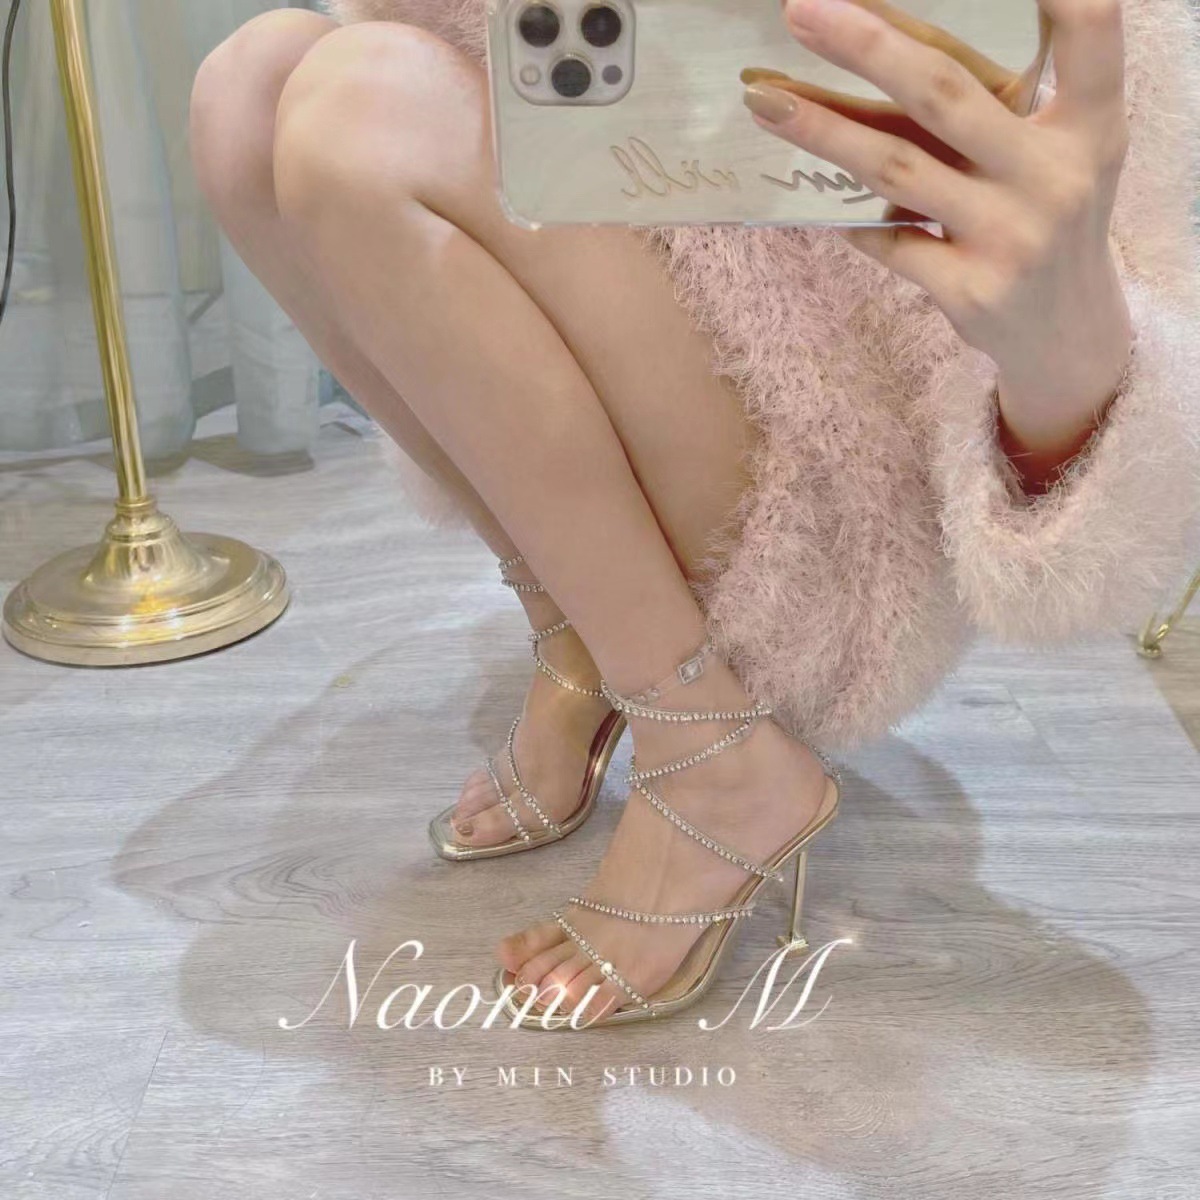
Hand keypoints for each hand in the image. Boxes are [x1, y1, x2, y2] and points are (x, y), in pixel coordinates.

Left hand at [743, 0, 1133, 490]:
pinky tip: (809, 197)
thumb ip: (1015, 101)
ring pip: (896, 168)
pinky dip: (849, 219)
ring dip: (822, 130)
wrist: (1067, 332)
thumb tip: (897, 44)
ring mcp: (1010, 238)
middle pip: (945, 94)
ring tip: (765, 101)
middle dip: (866, 46)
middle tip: (801, 11)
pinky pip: (887, 242)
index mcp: (1090, 125)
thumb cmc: (1051, 218)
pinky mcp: (969, 291)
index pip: (1090, 30)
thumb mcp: (1067, 152)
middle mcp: (1054, 177)